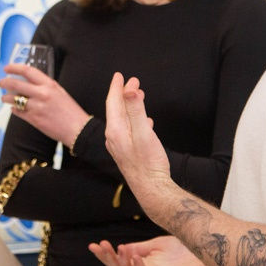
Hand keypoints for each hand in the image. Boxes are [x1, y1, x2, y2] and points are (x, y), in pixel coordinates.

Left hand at [0, 63, 90, 146]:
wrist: (77, 129)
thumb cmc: (71, 111)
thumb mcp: (60, 92)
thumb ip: (45, 86)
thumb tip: (30, 83)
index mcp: (49, 85)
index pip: (28, 71)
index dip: (14, 68)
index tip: (7, 68)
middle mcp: (42, 94)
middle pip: (16, 84)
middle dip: (5, 82)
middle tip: (1, 82)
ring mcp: (36, 107)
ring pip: (14, 99)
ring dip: (6, 98)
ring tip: (4, 98)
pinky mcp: (33, 120)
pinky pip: (18, 112)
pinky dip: (14, 109)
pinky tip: (14, 109)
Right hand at [88, 235, 205, 265]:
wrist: (206, 251)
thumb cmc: (184, 250)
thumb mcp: (155, 246)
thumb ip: (138, 249)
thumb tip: (120, 249)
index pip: (119, 265)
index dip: (106, 256)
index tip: (94, 245)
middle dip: (110, 260)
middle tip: (101, 246)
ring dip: (122, 265)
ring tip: (117, 250)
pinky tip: (134, 258)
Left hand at [103, 72, 170, 203]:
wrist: (152, 190)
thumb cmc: (148, 163)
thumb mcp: (144, 133)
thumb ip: (136, 110)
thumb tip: (130, 90)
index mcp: (115, 130)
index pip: (113, 102)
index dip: (117, 87)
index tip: (120, 75)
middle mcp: (114, 138)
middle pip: (116, 110)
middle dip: (123, 94)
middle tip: (130, 81)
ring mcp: (120, 146)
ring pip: (123, 120)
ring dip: (129, 107)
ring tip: (137, 96)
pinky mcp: (128, 153)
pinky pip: (129, 130)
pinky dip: (135, 120)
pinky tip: (145, 122)